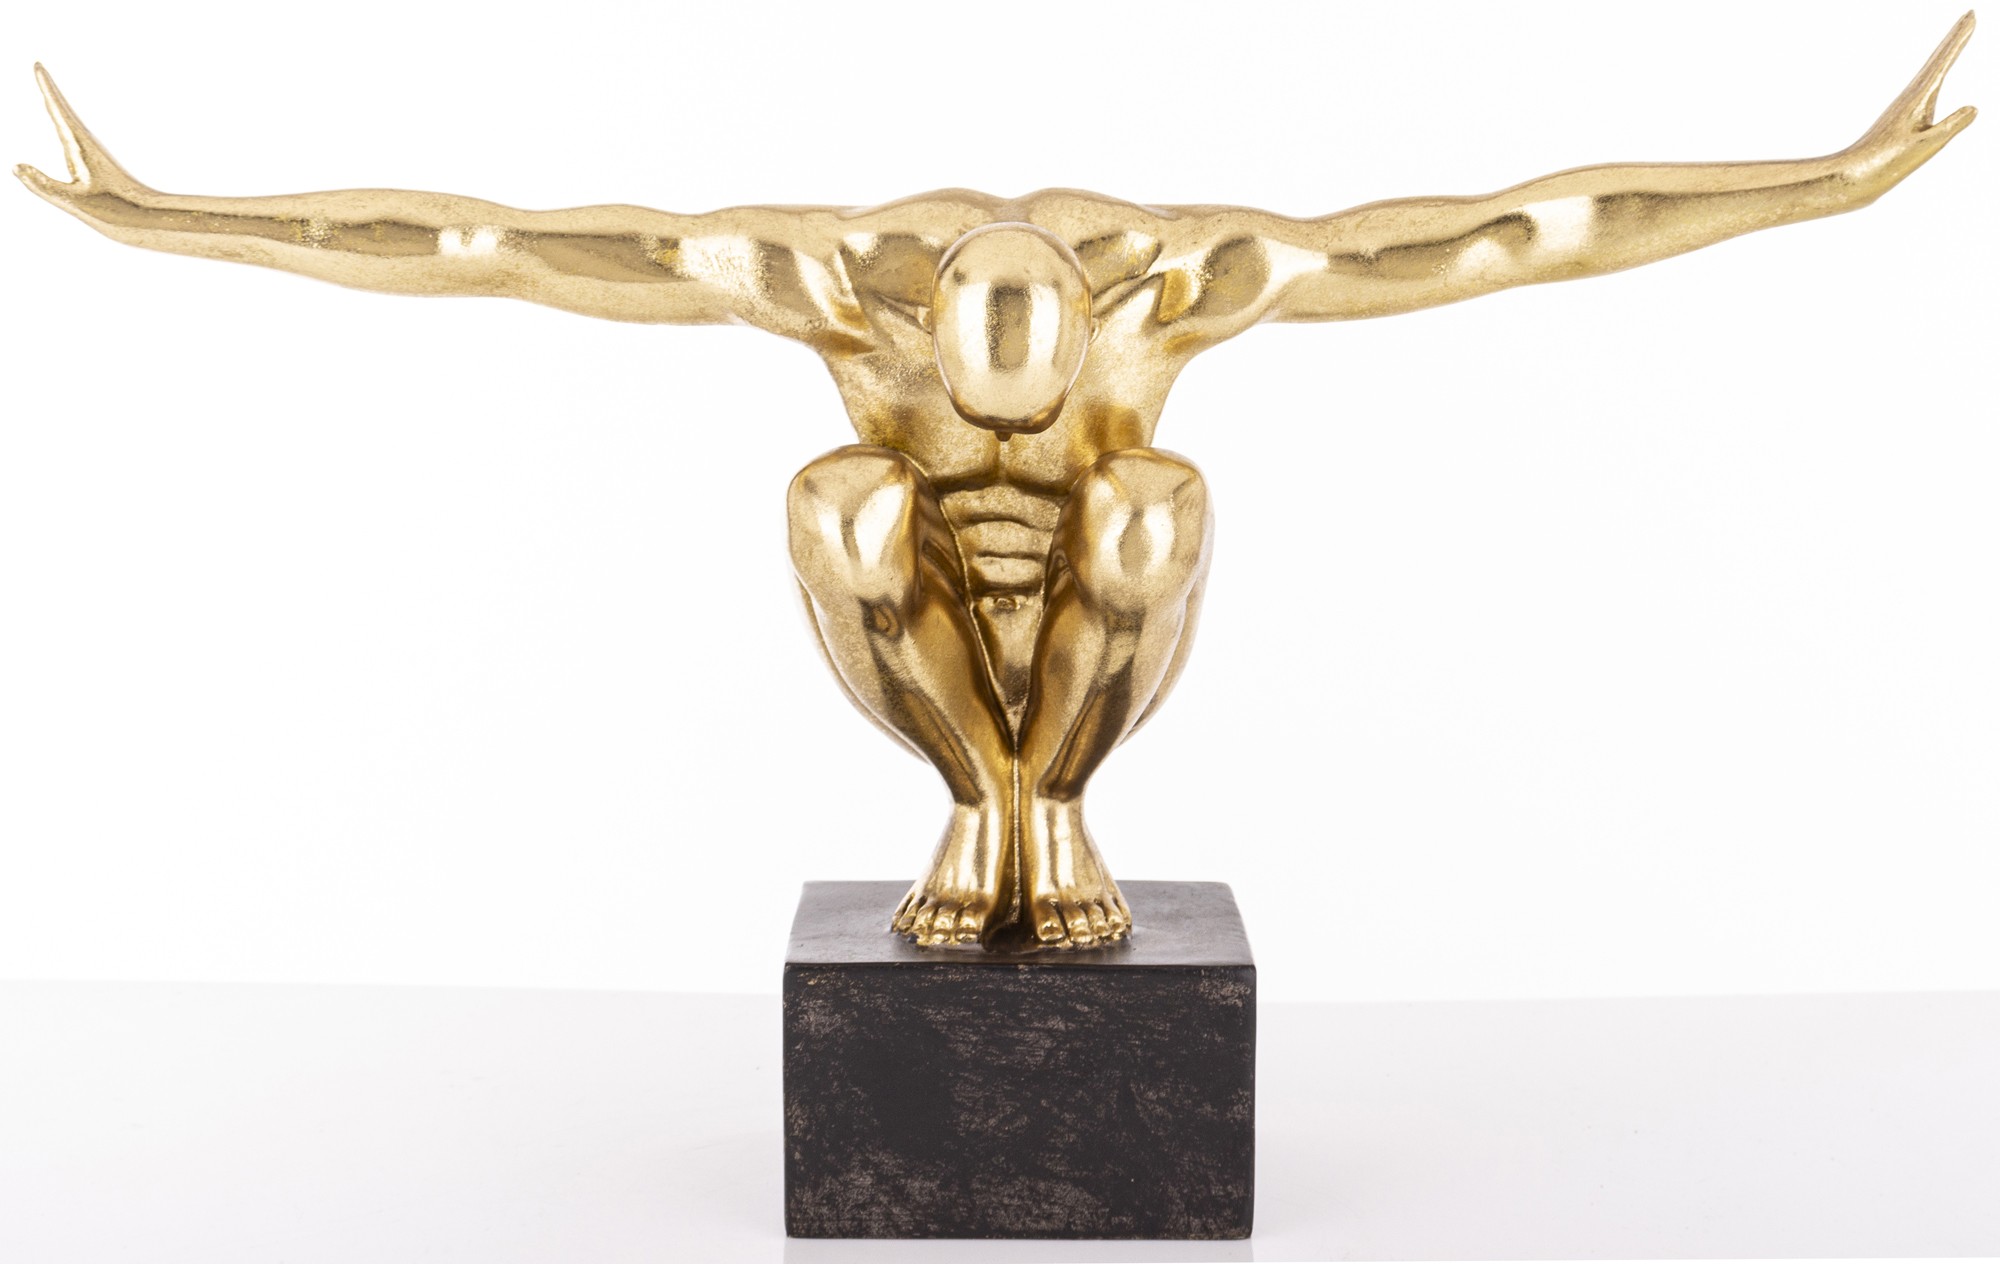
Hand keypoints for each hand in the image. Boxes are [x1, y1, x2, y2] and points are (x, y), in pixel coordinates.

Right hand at [15, 65, 146, 211]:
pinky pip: (74, 134)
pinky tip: (62, 124)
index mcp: (79, 146)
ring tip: (46, 88)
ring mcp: (91, 153)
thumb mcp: (73, 200)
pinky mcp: (95, 163)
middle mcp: (86, 144)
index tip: (38, 66)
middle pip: (62, 110)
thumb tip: (16, 166)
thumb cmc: (114, 210)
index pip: (58, 111)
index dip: (47, 88)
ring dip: (56, 103)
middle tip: (39, 67)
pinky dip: (64, 121)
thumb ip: (43, 185)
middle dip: (49, 89)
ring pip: (69, 121)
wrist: (145, 217)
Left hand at [1844, 12, 1977, 192]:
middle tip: (1970, 14)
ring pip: (1931, 70)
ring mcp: (1906, 106)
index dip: (1958, 39)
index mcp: (1918, 98)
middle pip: (1938, 59)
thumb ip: (1950, 126)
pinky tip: (1935, 77)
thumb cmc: (1885, 163)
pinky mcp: (1902, 117)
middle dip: (1955, 37)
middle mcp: (1911, 96)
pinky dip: (1935, 73)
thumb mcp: (1924, 146)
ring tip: (1959, 34)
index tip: (1971, 16)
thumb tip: (1973, 108)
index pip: (1943, 61)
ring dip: (1946, 51)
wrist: (1853, 176)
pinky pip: (1925, 86)